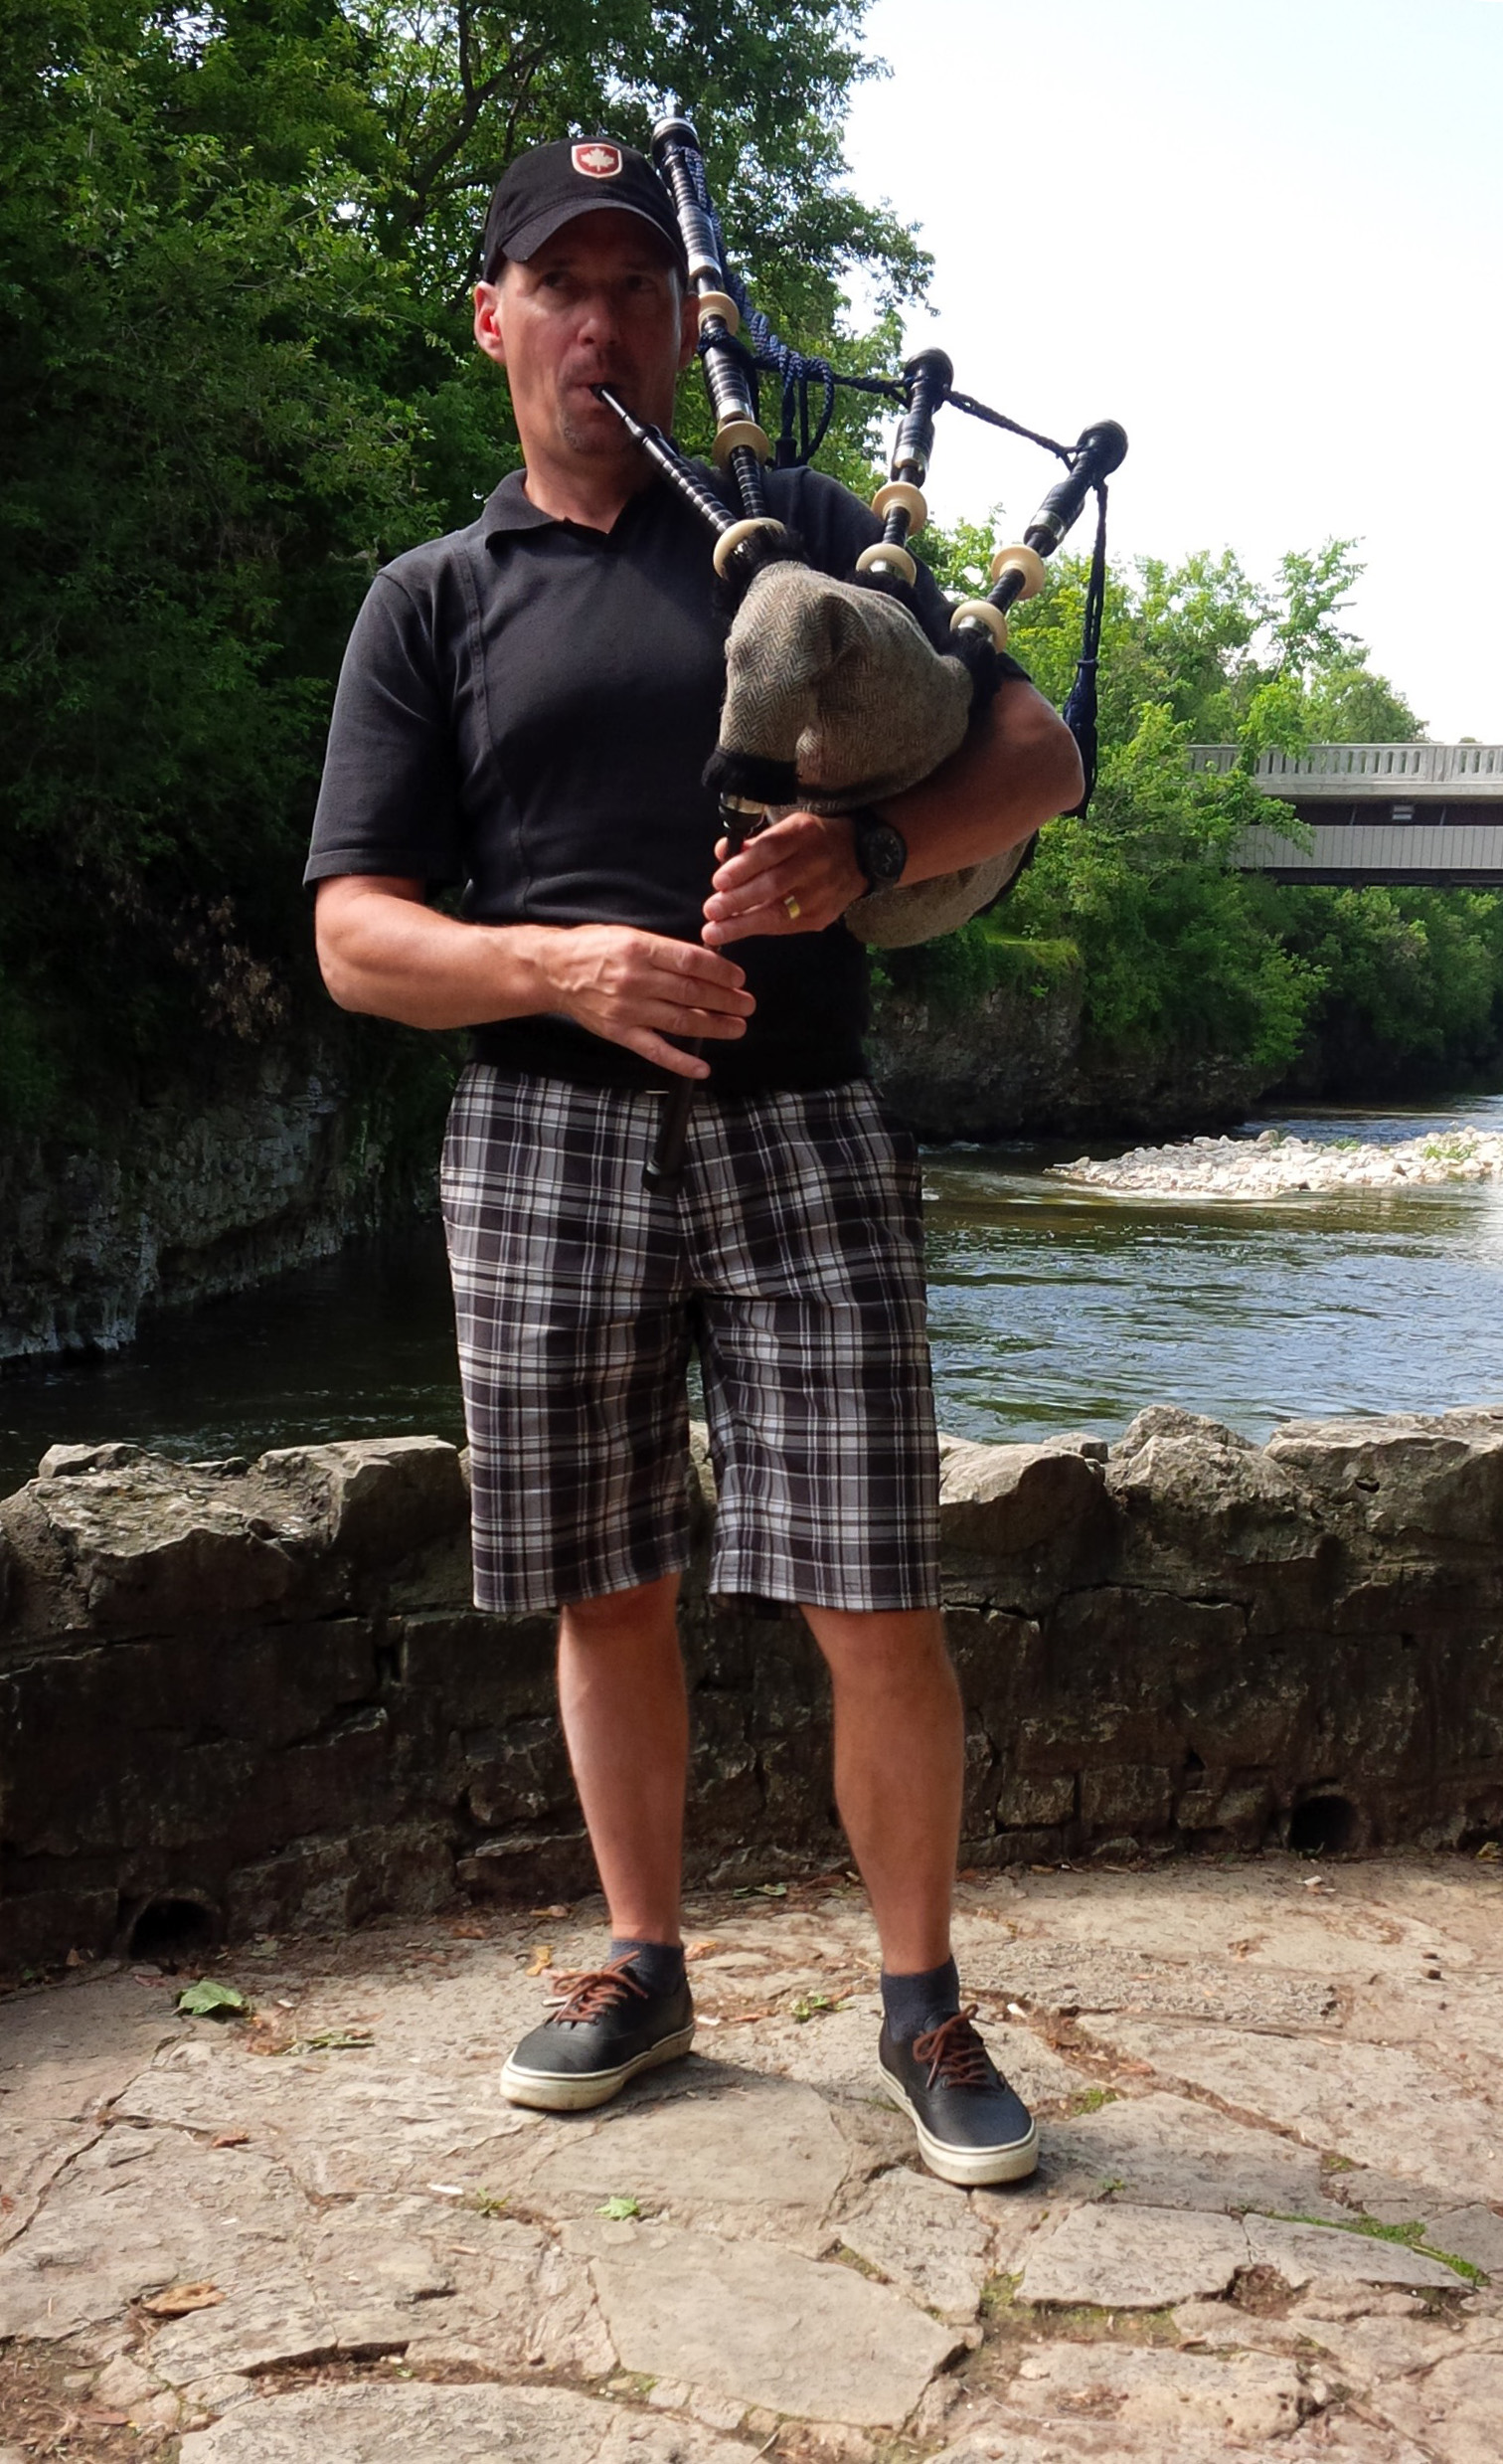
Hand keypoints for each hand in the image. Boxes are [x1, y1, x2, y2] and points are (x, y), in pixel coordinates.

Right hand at [536, 923, 753, 1078]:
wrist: (554, 971)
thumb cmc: (594, 948)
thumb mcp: (629, 935)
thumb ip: (664, 950)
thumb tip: (704, 961)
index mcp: (641, 949)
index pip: (691, 962)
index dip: (721, 971)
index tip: (739, 978)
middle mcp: (636, 979)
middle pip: (691, 992)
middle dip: (726, 1000)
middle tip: (748, 1004)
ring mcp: (628, 1009)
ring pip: (680, 1020)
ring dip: (714, 1026)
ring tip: (737, 1027)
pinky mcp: (620, 1032)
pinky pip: (655, 1050)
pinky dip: (680, 1061)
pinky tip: (702, 1068)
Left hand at [702, 811, 865, 946]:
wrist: (860, 857)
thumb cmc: (812, 840)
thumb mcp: (788, 828)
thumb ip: (755, 842)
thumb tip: (722, 854)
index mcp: (804, 833)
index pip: (771, 850)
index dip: (743, 867)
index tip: (718, 881)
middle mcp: (816, 863)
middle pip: (773, 884)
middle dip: (738, 900)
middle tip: (711, 910)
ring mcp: (822, 893)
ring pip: (779, 912)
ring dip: (743, 924)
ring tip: (716, 931)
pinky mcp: (823, 916)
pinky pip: (787, 927)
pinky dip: (760, 929)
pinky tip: (737, 932)